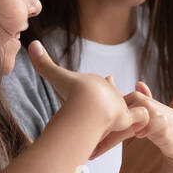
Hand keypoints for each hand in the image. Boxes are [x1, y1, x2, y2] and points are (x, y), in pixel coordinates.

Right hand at [28, 40, 148, 158]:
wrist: (88, 103)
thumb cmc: (72, 90)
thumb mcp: (56, 76)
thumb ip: (44, 64)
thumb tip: (32, 43)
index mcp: (96, 83)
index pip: (96, 87)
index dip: (91, 92)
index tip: (89, 91)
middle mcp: (110, 93)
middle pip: (110, 99)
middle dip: (106, 105)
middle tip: (101, 114)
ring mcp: (119, 106)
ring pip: (123, 110)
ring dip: (121, 115)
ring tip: (115, 124)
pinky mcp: (126, 119)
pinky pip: (139, 118)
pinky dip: (140, 121)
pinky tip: (136, 128)